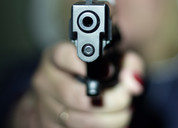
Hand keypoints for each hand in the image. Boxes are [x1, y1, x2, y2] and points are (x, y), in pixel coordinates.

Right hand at [11, 42, 143, 127]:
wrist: (66, 94)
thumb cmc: (93, 73)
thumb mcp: (111, 59)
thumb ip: (129, 63)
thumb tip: (133, 82)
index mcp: (55, 57)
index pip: (65, 56)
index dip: (89, 65)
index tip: (110, 72)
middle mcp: (45, 81)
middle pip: (75, 96)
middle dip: (112, 101)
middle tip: (127, 99)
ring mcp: (44, 108)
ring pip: (78, 121)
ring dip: (111, 121)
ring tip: (125, 112)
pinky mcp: (48, 127)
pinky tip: (111, 122)